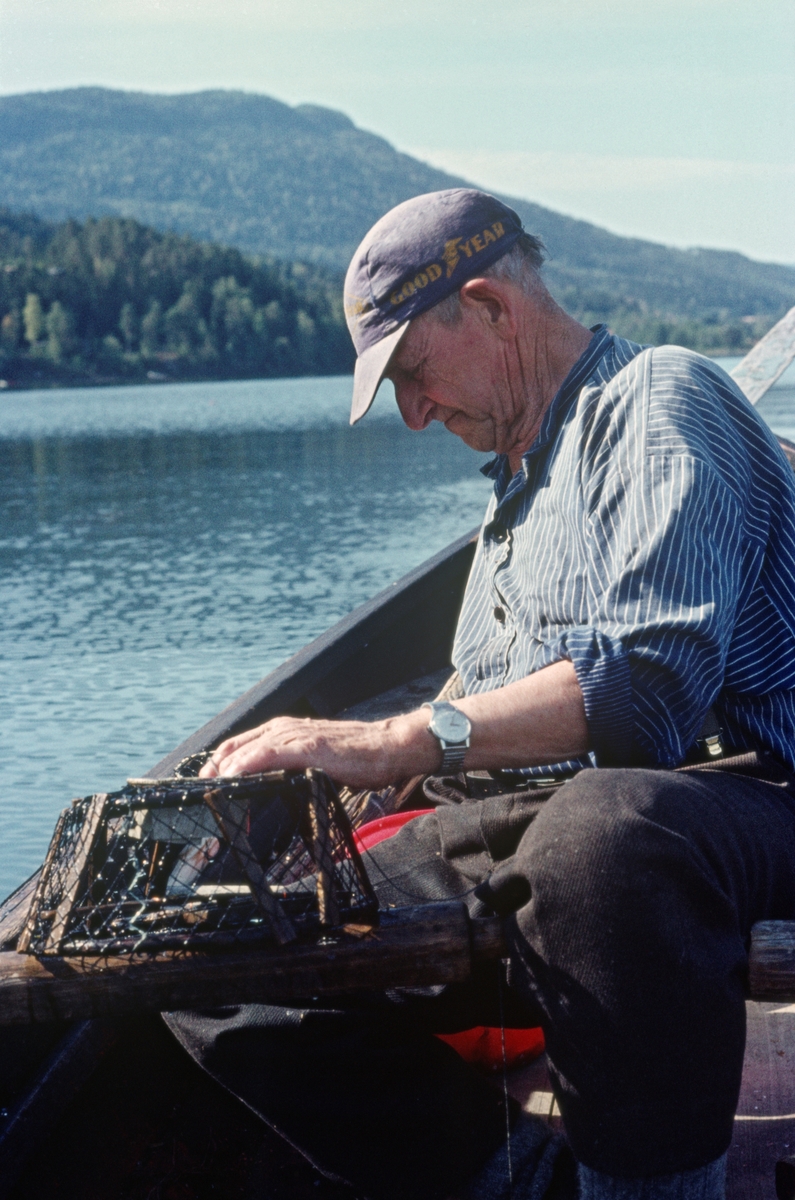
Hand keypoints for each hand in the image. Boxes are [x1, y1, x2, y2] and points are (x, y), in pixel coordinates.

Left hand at [199, 712, 437, 787]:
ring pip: (243, 750)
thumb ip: (294, 768)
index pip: (238, 747)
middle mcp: (282, 729)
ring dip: (221, 773)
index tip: (205, 788)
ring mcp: (293, 735)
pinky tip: (230, 780)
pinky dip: (243, 766)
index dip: (217, 766)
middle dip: (211, 772)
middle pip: (232, 748)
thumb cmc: (358, 758)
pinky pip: (264, 754)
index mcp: (283, 731)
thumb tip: (277, 789)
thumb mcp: (316, 761)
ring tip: (207, 792)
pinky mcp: (304, 746)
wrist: (387, 747)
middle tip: (198, 796)